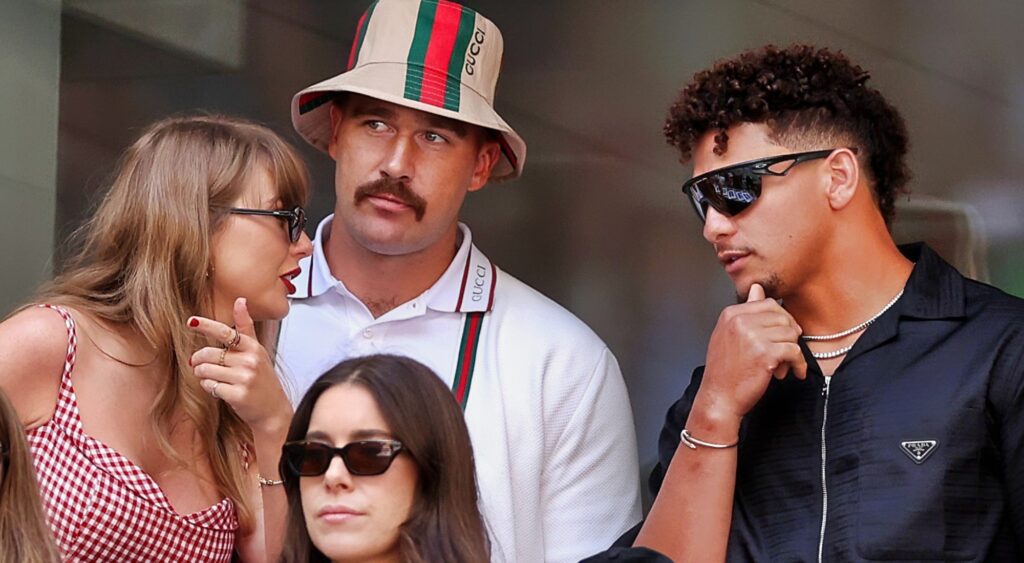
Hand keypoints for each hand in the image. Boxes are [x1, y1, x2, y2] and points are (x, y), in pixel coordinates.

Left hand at [187, 297, 291, 436]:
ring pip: (206, 370)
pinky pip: (209, 386)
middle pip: (209, 354)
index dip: (207, 326)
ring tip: (212, 378)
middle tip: (198, 364)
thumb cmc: (262, 379)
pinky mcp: (238, 394)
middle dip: (198, 360)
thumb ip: (246, 327)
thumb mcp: (257, 350)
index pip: (227, 332)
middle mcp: (250, 360)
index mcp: (253, 347)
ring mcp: (245, 378)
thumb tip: (240, 300)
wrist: (273, 410)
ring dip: (202, 374)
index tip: (191, 321)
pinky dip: (208, 387)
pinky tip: (218, 389)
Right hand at [696, 283, 807, 423]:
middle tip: (785, 352)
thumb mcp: (729, 335)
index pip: (768, 303)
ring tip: (782, 366)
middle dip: (789, 335)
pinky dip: (799, 364)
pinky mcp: (765, 353)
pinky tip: (793, 373)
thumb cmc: (724, 371)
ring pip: (791, 333)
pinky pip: (794, 351)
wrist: (718, 398)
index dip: (780, 321)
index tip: (779, 337)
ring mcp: (752, 335)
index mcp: (731, 314)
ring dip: (792, 352)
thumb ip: (745, 312)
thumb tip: (757, 289)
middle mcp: (740, 320)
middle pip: (782, 316)